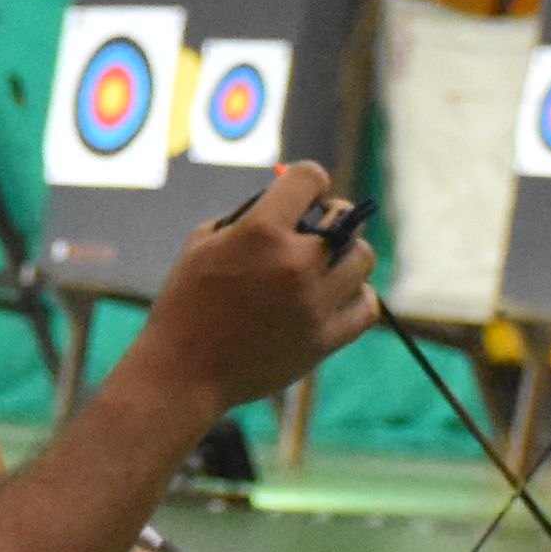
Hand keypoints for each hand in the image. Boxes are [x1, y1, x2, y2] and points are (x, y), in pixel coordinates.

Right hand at [129, 164, 379, 419]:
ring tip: (322, 268)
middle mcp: (294, 263)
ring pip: (363, 260)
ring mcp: (314, 303)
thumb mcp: (203, 243)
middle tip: (311, 232)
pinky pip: (368, 306)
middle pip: (345, 217)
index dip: (306, 181)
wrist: (183, 374)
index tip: (299, 196)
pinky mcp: (324, 340)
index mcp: (260, 232)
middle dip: (328, 218)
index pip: (311, 177)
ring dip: (345, 257)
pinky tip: (334, 297)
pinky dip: (357, 296)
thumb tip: (289, 205)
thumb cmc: (186, 304)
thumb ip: (249, 216)